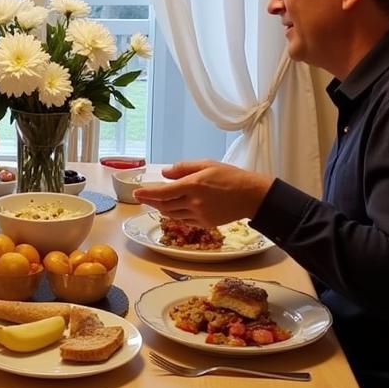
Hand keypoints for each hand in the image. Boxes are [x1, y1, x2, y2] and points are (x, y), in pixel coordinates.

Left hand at [132, 160, 272, 226]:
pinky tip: (173, 208)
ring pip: (172, 214)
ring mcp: (199, 215)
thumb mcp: (206, 164)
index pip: (163, 192)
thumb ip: (183, 168)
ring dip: (161, 208)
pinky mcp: (205, 223)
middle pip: (164, 205)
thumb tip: (165, 174)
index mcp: (194, 185)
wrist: (251, 196)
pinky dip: (175, 214)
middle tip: (142, 197)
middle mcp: (194, 202)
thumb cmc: (230, 176)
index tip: (137, 193)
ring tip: (155, 201)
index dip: (147, 194)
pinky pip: (184, 220)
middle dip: (151, 201)